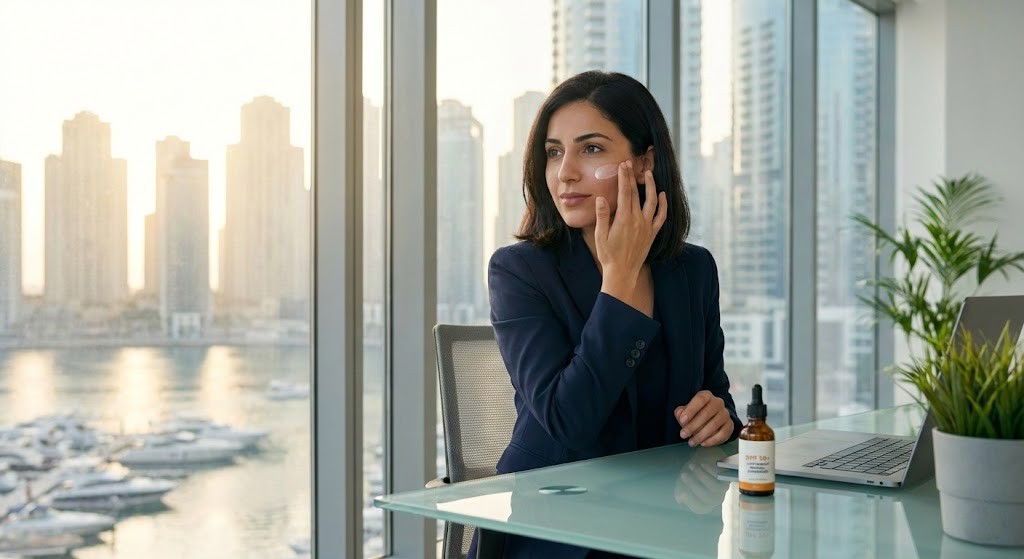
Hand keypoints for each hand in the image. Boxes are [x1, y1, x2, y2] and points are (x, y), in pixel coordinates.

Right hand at [595, 160, 666, 308]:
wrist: (623, 273)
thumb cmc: (608, 255)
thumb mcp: (600, 236)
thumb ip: (602, 216)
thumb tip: (601, 199)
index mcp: (624, 219)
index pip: (625, 192)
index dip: (624, 177)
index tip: (623, 165)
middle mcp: (638, 220)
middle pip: (637, 193)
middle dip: (633, 176)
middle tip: (631, 164)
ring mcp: (647, 226)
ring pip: (652, 201)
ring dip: (651, 186)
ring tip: (648, 174)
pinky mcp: (652, 233)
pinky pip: (661, 216)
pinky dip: (663, 204)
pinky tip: (662, 195)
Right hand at [673, 446, 728, 513]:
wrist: (708, 465)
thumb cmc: (693, 478)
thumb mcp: (684, 485)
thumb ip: (681, 491)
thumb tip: (679, 499)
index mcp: (705, 505)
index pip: (699, 508)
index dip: (691, 502)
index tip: (681, 493)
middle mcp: (715, 500)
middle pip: (706, 497)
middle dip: (693, 485)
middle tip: (683, 474)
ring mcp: (722, 490)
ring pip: (714, 487)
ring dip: (701, 476)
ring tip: (691, 465)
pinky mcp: (727, 478)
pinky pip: (720, 476)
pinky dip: (710, 470)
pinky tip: (702, 464)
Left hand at [675, 390, 733, 446]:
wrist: (711, 419)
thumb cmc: (696, 414)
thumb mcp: (686, 412)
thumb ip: (681, 412)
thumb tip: (680, 414)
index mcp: (706, 396)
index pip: (700, 399)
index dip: (691, 410)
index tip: (682, 421)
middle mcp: (718, 402)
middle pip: (707, 413)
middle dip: (693, 425)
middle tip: (683, 435)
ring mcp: (725, 414)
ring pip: (715, 424)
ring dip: (701, 435)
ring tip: (691, 442)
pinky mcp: (730, 425)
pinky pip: (723, 433)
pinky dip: (712, 440)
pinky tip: (703, 443)